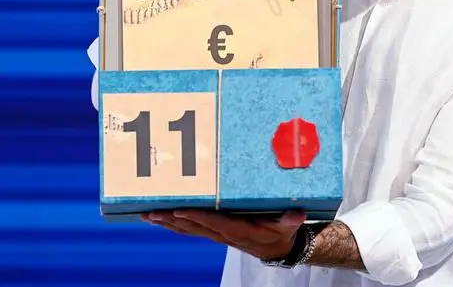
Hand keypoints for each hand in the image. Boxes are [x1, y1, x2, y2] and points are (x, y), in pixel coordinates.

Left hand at [143, 209, 305, 259]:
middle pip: (193, 226)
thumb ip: (290, 220)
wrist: (278, 248)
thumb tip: (297, 214)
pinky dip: (175, 224)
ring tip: (148, 215)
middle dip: (171, 219)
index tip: (178, 210)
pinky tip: (162, 219)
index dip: (195, 216)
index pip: (212, 222)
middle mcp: (223, 233)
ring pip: (188, 229)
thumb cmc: (281, 233)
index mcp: (238, 230)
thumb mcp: (288, 227)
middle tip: (151, 212)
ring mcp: (217, 234)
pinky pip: (191, 229)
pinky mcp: (216, 232)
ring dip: (167, 223)